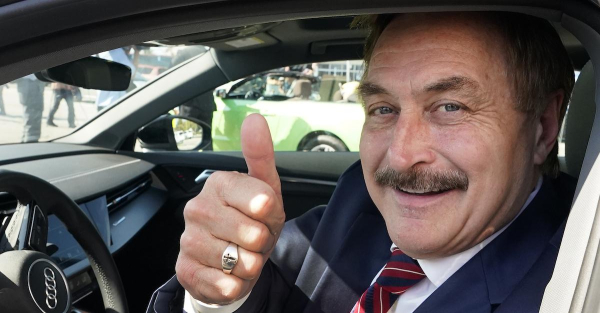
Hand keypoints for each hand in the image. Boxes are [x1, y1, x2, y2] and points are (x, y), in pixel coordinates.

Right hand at [176, 114, 284, 303]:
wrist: (233, 260)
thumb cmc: (251, 220)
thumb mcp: (266, 189)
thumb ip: (261, 155)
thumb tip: (253, 119)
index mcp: (219, 183)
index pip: (260, 199)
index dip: (269, 212)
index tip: (265, 212)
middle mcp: (198, 208)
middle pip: (252, 233)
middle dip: (262, 242)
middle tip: (255, 238)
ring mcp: (188, 239)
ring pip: (238, 261)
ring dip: (250, 264)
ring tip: (243, 255)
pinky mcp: (184, 269)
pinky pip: (222, 283)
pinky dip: (234, 284)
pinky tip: (230, 273)